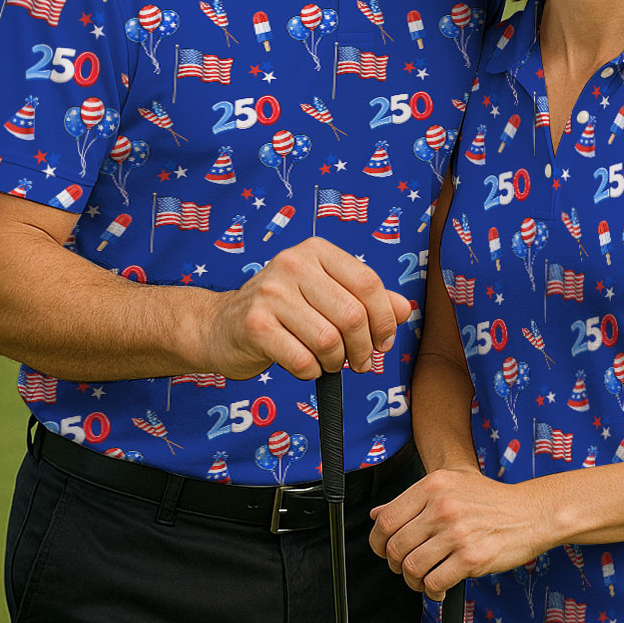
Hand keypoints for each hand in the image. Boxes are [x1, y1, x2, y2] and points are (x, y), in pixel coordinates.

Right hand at [202, 238, 411, 379]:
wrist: (220, 325)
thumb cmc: (282, 310)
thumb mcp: (325, 294)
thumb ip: (367, 300)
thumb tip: (403, 309)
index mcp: (316, 251)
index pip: (368, 283)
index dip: (384, 319)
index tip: (383, 342)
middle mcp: (293, 263)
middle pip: (352, 315)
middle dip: (363, 348)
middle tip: (359, 362)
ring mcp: (271, 292)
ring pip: (329, 341)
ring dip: (335, 362)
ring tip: (328, 362)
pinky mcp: (254, 324)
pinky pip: (303, 360)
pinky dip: (311, 372)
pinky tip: (304, 365)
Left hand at [370, 467, 549, 598]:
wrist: (529, 512)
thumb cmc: (490, 499)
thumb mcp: (450, 484)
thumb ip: (411, 499)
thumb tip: (377, 515)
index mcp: (433, 485)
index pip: (387, 519)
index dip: (378, 542)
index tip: (384, 550)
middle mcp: (442, 506)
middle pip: (396, 547)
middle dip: (396, 565)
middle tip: (407, 567)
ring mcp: (457, 532)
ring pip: (413, 568)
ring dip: (414, 581)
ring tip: (425, 578)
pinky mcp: (471, 558)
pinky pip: (435, 583)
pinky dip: (433, 591)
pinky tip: (440, 586)